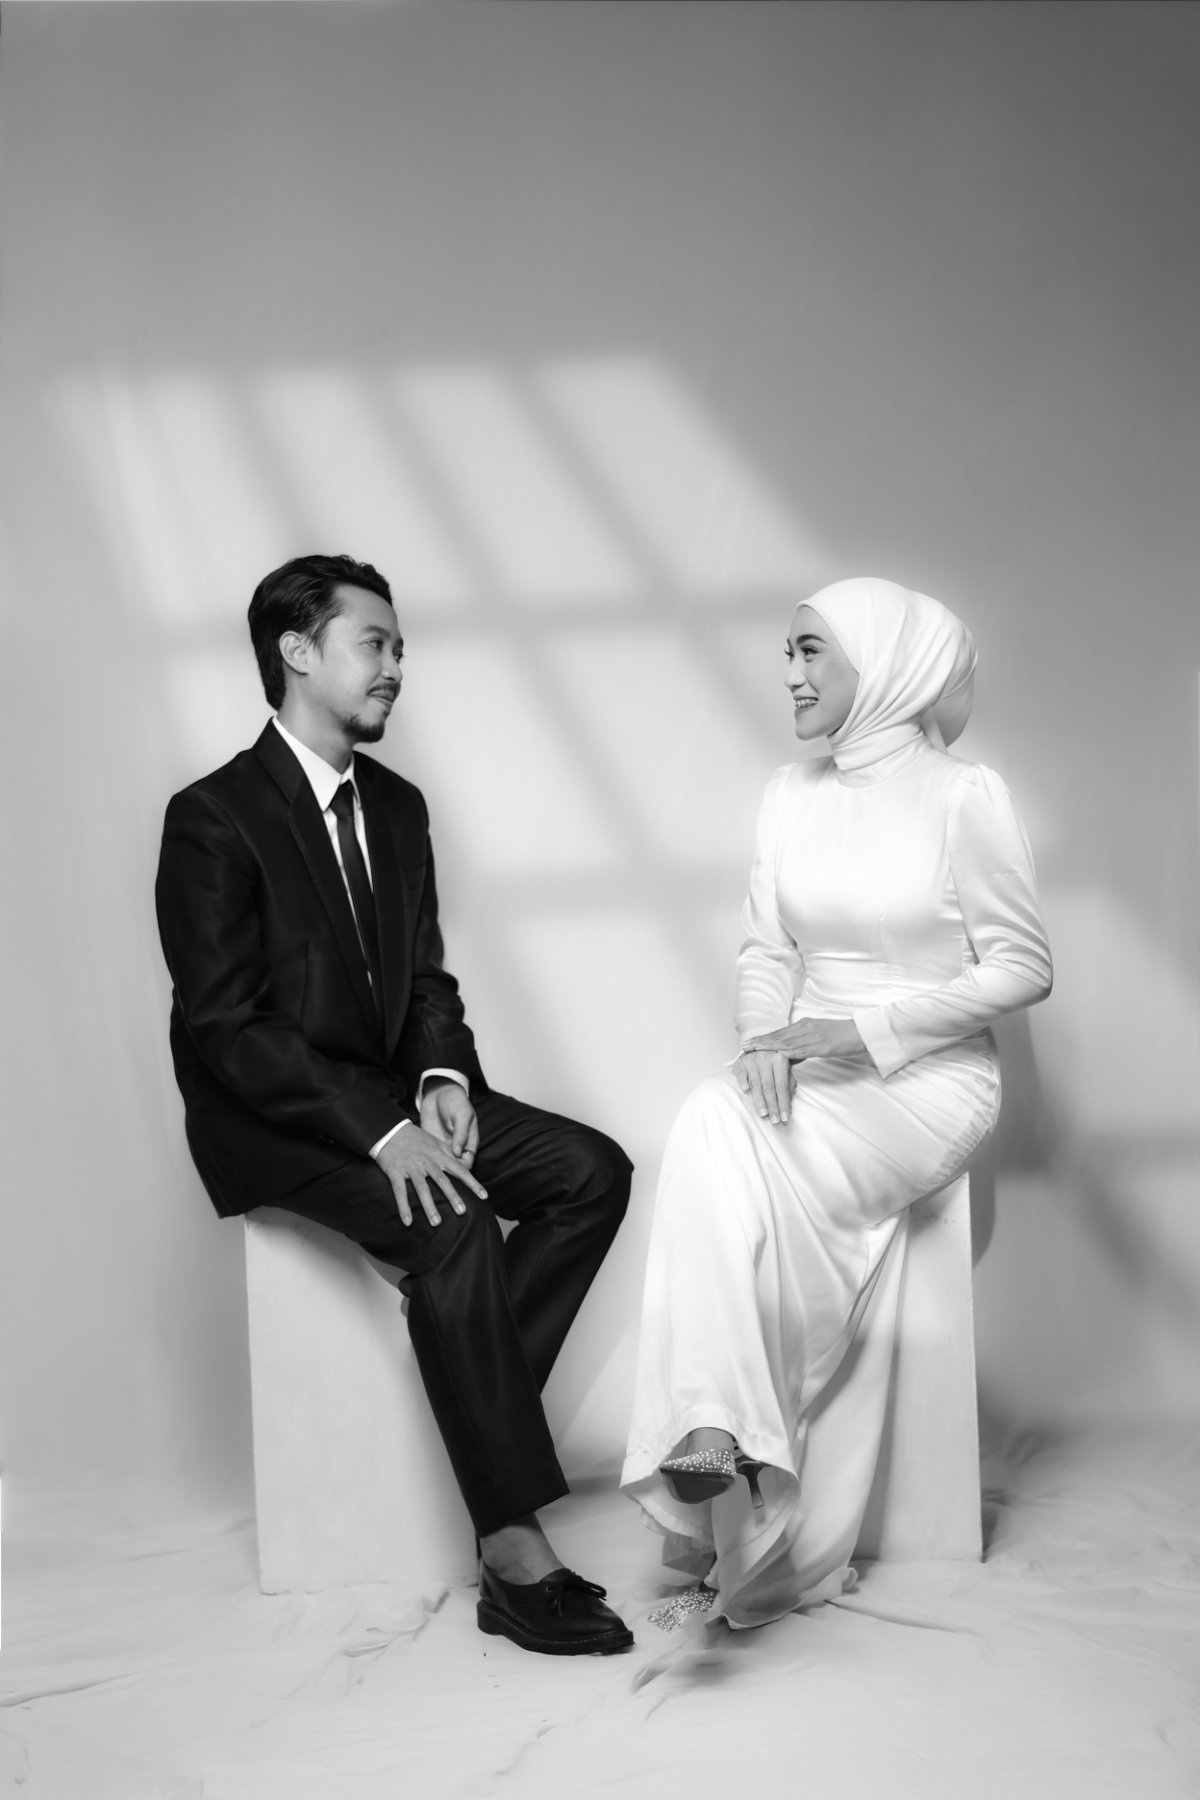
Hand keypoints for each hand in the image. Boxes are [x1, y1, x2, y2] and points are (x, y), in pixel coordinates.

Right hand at [374, 1120, 486, 1228]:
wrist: (390, 1131)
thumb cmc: (415, 1138)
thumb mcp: (435, 1142)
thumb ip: (450, 1153)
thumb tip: (466, 1164)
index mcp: (439, 1156)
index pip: (460, 1170)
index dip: (473, 1183)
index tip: (484, 1196)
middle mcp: (427, 1162)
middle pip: (442, 1181)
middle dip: (453, 1197)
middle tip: (462, 1212)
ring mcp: (411, 1167)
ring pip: (422, 1188)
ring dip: (429, 1206)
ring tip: (436, 1223)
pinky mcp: (396, 1172)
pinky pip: (400, 1191)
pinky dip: (403, 1207)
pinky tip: (408, 1221)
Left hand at [419, 1079, 479, 1167]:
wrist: (439, 1091)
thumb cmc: (456, 1101)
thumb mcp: (462, 1115)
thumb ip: (461, 1134)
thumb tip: (458, 1153)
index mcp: (468, 1143)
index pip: (467, 1164)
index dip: (461, 1170)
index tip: (451, 1170)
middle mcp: (455, 1148)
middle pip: (452, 1168)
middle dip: (446, 1173)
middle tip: (435, 1172)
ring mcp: (441, 1146)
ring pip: (439, 1165)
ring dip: (433, 1168)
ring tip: (424, 1167)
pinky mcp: (429, 1143)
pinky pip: (427, 1155)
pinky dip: (423, 1159)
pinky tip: (416, 1159)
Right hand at [733, 1048, 793, 1124]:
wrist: (757, 1049)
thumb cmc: (772, 1064)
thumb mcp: (785, 1071)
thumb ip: (789, 1084)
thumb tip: (789, 1101)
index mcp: (780, 1060)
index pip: (782, 1086)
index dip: (784, 1103)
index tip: (785, 1118)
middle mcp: (766, 1059)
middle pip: (769, 1087)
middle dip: (772, 1106)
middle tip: (775, 1121)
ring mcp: (752, 1060)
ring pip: (756, 1084)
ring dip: (759, 1101)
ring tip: (763, 1114)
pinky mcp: (740, 1063)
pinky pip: (741, 1074)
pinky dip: (743, 1082)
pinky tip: (745, 1091)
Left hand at [746, 1018, 867, 1063]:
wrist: (862, 1033)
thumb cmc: (842, 1038)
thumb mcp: (820, 1039)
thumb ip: (803, 1046)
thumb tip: (787, 1058)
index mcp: (805, 1025)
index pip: (780, 1032)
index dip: (764, 1038)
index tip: (750, 1042)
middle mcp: (806, 1028)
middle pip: (778, 1035)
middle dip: (760, 1041)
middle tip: (744, 1046)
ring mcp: (812, 1035)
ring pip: (785, 1041)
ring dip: (767, 1046)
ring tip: (753, 1050)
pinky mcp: (821, 1045)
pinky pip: (801, 1049)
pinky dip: (787, 1053)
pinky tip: (776, 1056)